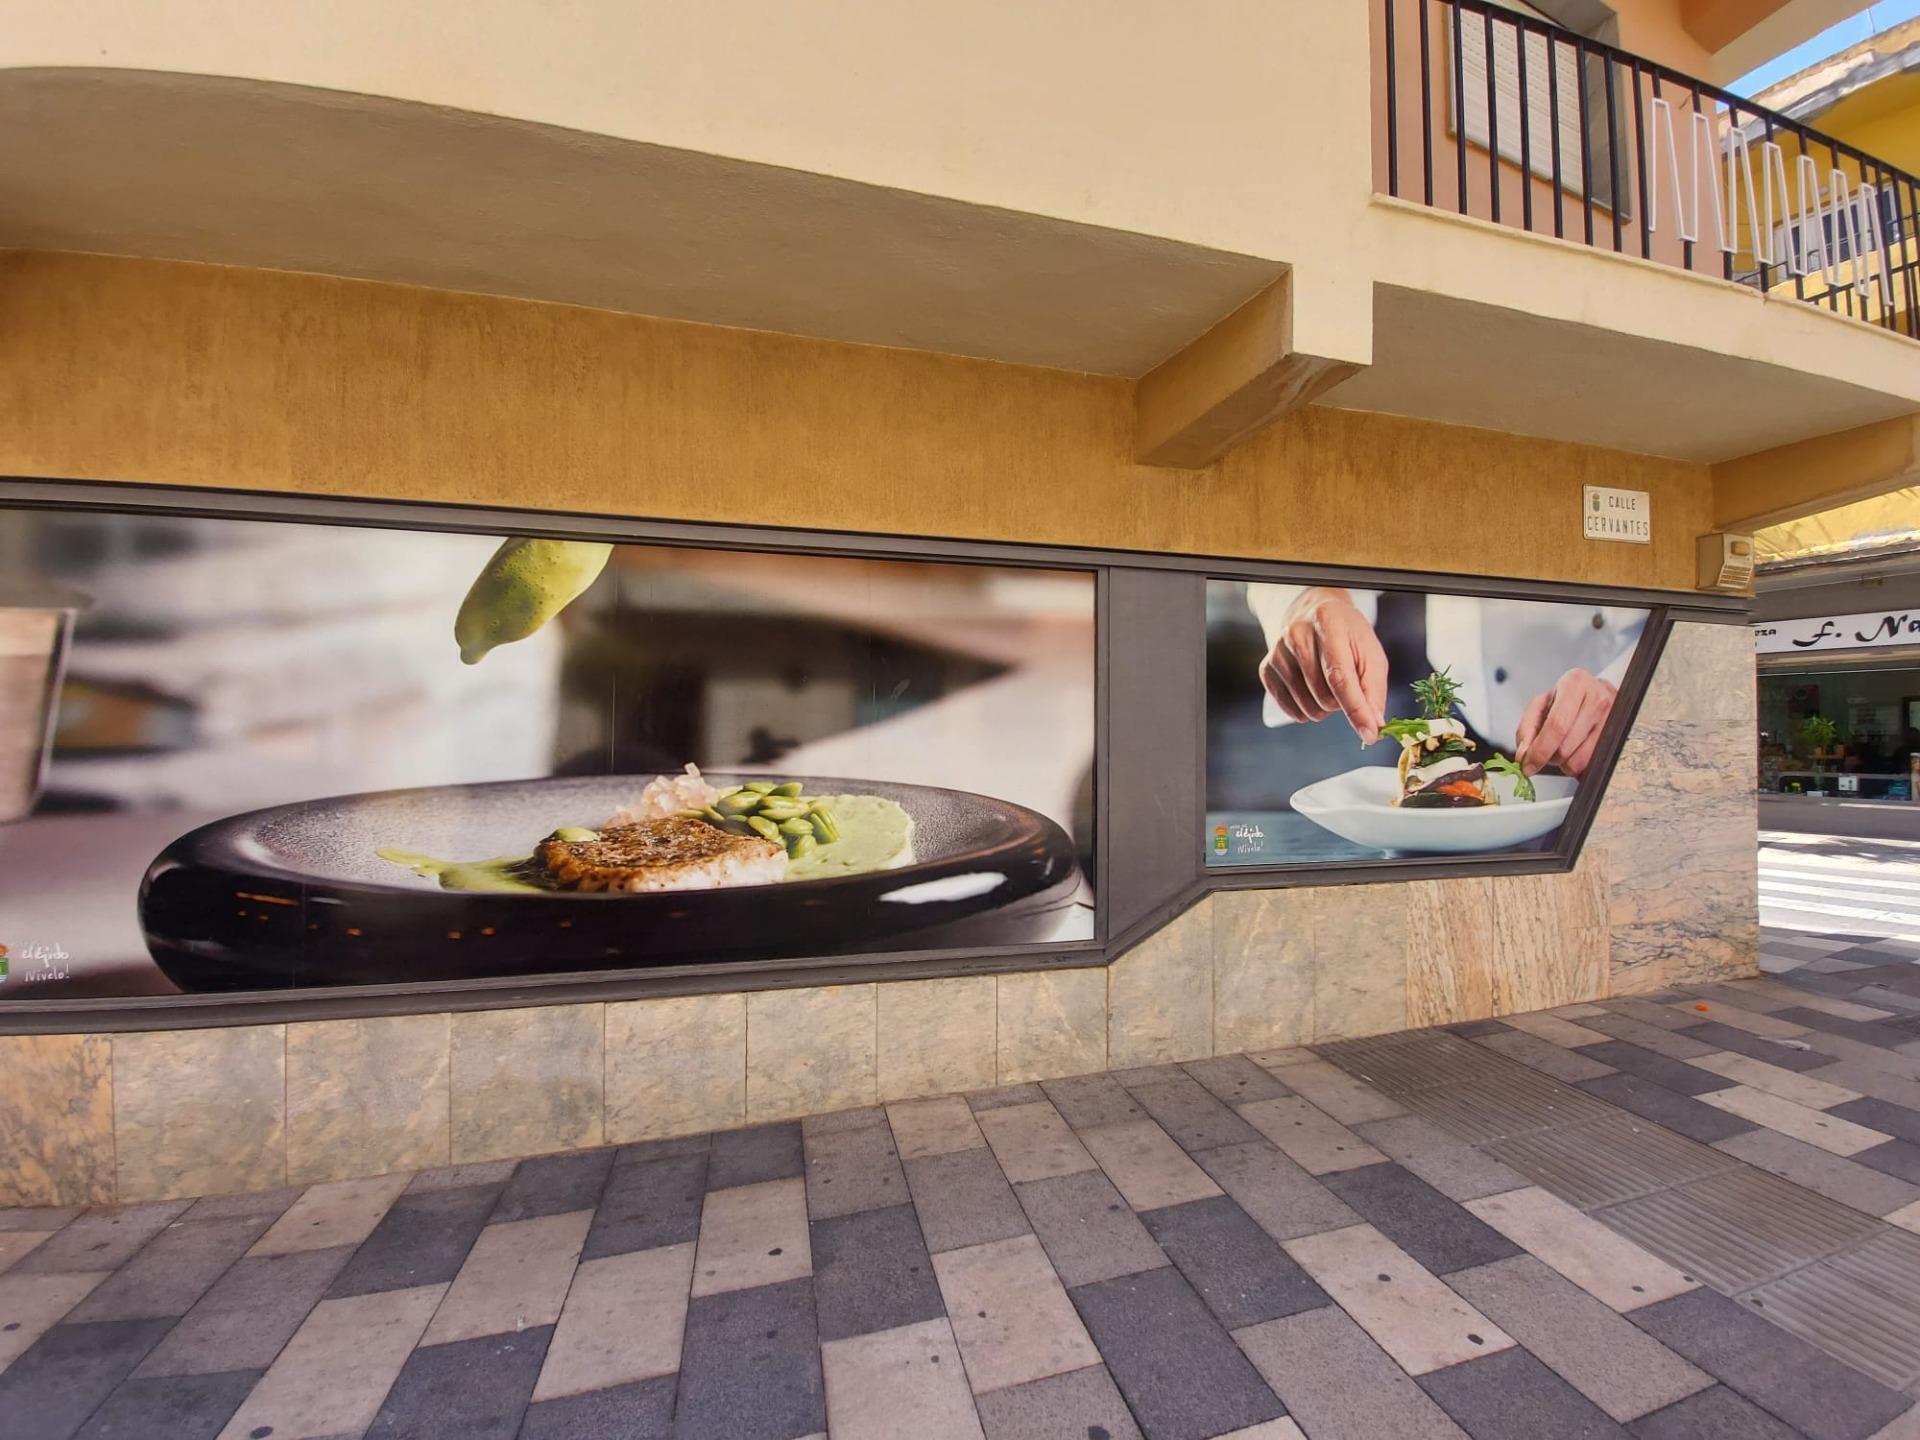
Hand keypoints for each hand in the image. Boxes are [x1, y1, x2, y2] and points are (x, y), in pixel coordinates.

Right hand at [1259, 587, 1388, 743]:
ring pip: (1307, 707)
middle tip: (1345, 685)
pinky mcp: (1266, 668)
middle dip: (1341, 703)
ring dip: (1324, 707)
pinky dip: (1305, 710)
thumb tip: (1373, 724)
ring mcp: (1277, 652)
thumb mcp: (1370, 653)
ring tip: (1327, 685)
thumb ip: (1374, 690)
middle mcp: (1297, 635)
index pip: (1340, 676)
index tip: (1369, 734)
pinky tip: (1311, 692)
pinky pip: (1289, 709)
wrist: (1314, 613)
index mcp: (1328, 624)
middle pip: (1324, 696)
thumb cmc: (1347, 635)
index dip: (1356, 708)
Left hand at [1515, 669, 1616, 777]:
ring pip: (1578, 760)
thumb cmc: (1568, 698)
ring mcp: (1613, 719)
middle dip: (1549, 757)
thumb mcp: (1541, 704)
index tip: (1527, 764)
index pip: (1556, 725)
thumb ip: (1527, 729)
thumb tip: (1523, 756)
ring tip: (1564, 746)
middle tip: (1546, 751)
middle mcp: (1598, 699)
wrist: (1598, 693)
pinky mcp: (1620, 737)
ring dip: (1564, 762)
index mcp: (1575, 684)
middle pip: (1565, 747)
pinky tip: (1577, 749)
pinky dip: (1578, 764)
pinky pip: (1591, 765)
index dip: (1539, 750)